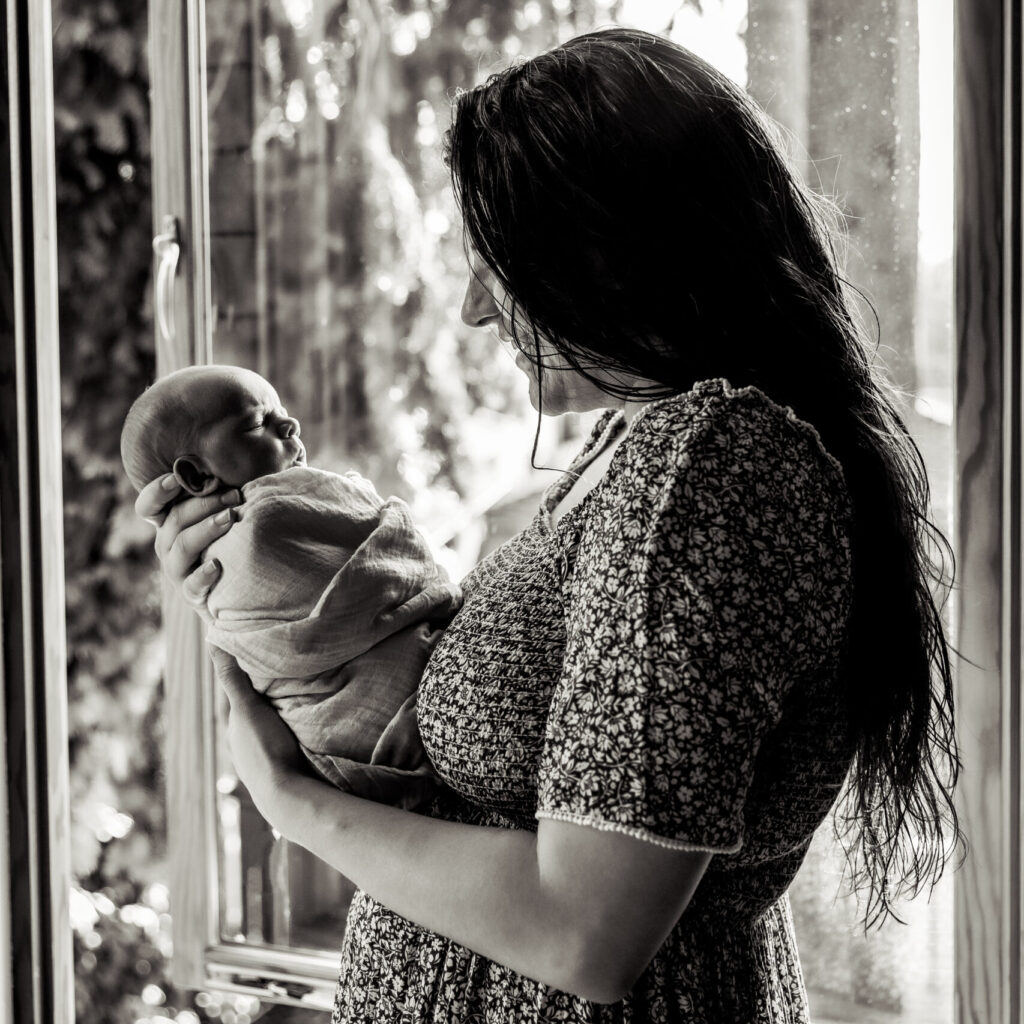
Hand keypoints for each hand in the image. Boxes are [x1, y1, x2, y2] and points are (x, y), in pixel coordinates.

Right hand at [135, 474, 241, 604]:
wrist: (239, 589)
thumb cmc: (235, 538)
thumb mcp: (227, 511)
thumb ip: (226, 490)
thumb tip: (241, 447)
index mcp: (171, 522)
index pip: (149, 505)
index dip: (157, 491)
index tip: (176, 478)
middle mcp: (168, 544)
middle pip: (174, 520)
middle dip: (203, 504)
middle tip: (234, 495)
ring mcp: (177, 570)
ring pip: (181, 547)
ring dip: (205, 530)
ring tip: (230, 519)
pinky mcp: (192, 594)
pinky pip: (191, 586)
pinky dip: (203, 575)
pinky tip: (217, 566)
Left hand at [210, 646, 312, 823]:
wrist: (287, 795)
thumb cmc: (264, 748)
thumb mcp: (247, 707)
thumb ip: (232, 677)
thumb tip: (212, 641)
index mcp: (232, 730)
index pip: (234, 697)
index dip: (243, 677)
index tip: (256, 657)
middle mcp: (242, 746)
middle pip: (251, 714)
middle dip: (261, 697)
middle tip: (280, 674)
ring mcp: (261, 760)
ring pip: (267, 730)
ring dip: (277, 717)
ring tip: (295, 698)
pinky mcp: (281, 768)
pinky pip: (282, 743)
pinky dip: (288, 731)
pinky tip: (303, 727)